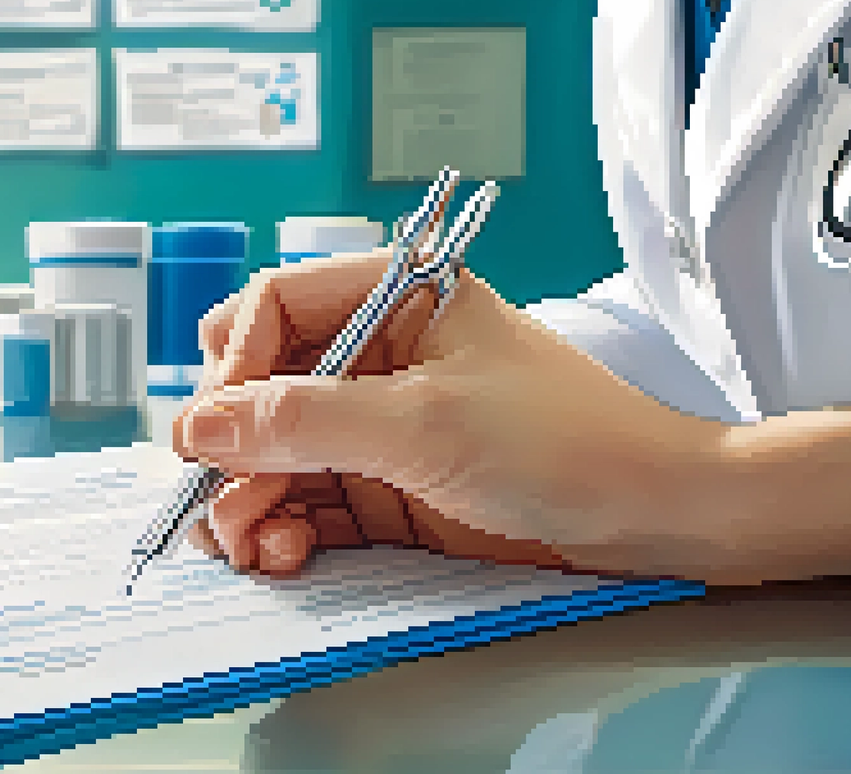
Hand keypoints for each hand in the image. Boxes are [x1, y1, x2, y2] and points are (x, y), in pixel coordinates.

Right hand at [173, 250, 721, 578]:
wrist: (651, 520)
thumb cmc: (564, 442)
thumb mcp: (423, 423)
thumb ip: (304, 420)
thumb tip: (199, 426)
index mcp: (395, 299)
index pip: (276, 308)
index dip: (232, 366)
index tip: (210, 429)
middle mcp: (377, 356)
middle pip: (261, 386)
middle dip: (232, 446)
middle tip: (218, 501)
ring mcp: (379, 425)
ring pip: (274, 452)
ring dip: (248, 497)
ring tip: (250, 544)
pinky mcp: (385, 488)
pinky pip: (306, 500)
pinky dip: (281, 527)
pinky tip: (282, 552)